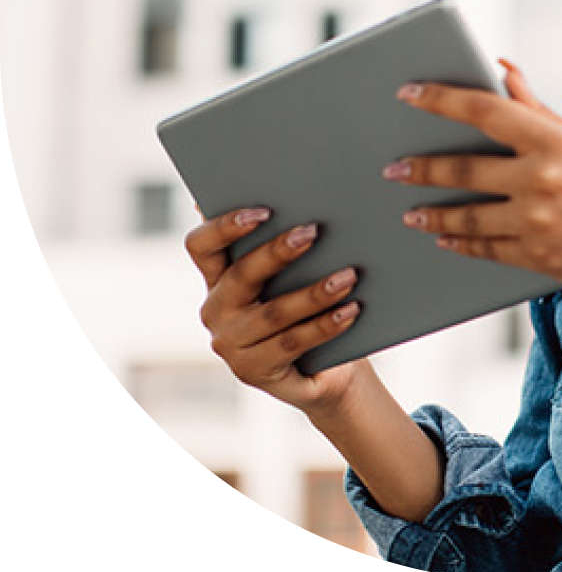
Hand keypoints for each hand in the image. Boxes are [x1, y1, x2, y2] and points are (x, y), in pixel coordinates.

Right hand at [185, 208, 366, 414]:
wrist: (325, 368)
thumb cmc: (308, 306)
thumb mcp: (294, 275)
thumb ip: (287, 242)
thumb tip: (303, 200)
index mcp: (218, 276)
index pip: (202, 246)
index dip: (223, 226)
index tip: (262, 210)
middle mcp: (217, 309)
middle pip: (242, 275)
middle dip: (278, 252)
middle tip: (313, 232)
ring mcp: (231, 344)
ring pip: (273, 313)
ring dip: (314, 293)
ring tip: (348, 276)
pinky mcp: (254, 371)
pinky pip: (292, 344)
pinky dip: (324, 325)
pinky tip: (350, 311)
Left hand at [384, 59, 561, 301]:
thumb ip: (539, 111)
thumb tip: (503, 71)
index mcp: (555, 141)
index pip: (485, 111)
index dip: (441, 99)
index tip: (409, 92)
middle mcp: (543, 180)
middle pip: (464, 170)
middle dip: (422, 169)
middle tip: (393, 168)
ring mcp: (540, 224)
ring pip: (468, 217)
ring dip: (433, 214)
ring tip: (411, 212)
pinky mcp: (539, 260)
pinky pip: (487, 250)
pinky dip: (461, 244)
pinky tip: (446, 239)